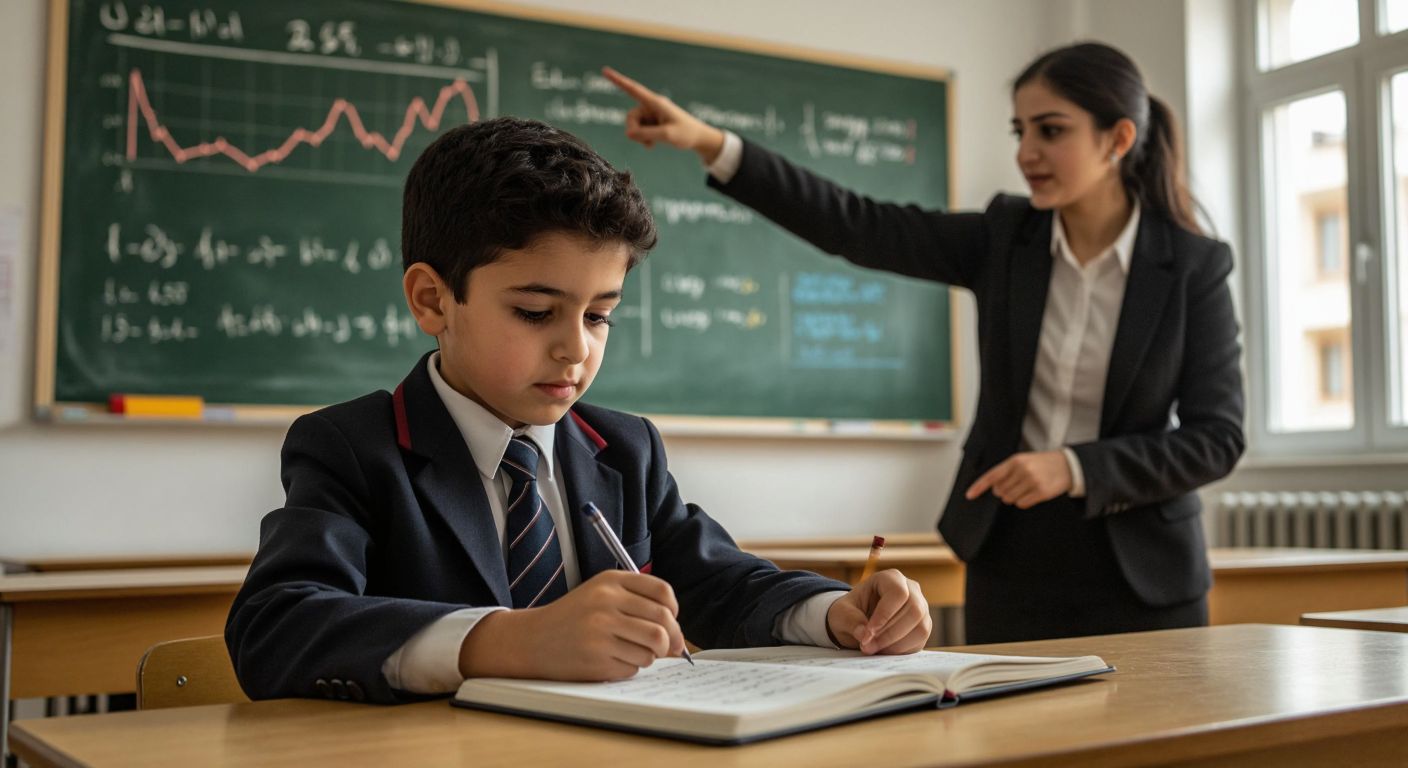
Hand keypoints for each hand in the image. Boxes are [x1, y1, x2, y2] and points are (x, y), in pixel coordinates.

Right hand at [459, 570, 685, 680]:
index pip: (662, 592)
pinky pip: (634, 667)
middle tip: (667, 648)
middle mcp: (606, 603)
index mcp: (610, 581)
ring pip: (653, 648)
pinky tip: (613, 660)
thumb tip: (679, 638)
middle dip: (671, 639)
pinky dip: (631, 668)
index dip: (673, 610)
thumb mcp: (601, 594)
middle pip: (663, 623)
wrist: (532, 640)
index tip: (670, 620)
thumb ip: (639, 604)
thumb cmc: (574, 617)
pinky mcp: (597, 658)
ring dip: (650, 655)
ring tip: (633, 652)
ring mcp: (601, 631)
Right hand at [601, 67, 725, 161]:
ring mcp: (651, 114)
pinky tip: (652, 145)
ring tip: (653, 144)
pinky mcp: (652, 122)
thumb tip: (627, 134)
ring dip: (640, 137)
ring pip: (634, 125)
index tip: (604, 71)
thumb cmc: (686, 134)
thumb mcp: (667, 135)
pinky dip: (643, 138)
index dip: (618, 80)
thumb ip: (646, 134)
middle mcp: (651, 106)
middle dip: (634, 131)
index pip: (633, 89)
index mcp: (656, 102)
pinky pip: (639, 130)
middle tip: (647, 143)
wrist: (699, 138)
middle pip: (630, 117)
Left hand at [826, 569, 929, 654]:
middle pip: (914, 611)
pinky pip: (920, 640)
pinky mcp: (923, 626)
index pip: (898, 593)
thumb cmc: (849, 611)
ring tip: (874, 649)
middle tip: (868, 646)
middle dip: (889, 634)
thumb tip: (864, 635)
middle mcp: (911, 590)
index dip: (885, 615)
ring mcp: (921, 608)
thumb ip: (851, 621)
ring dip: (896, 644)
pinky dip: (902, 650)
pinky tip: (884, 651)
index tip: (868, 633)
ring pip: (921, 627)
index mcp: (890, 578)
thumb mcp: (841, 613)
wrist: (857, 621)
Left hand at [964, 450, 1072, 508]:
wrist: (1067, 465)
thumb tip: (994, 490)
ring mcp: (1032, 481)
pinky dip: (1024, 502)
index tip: (969, 495)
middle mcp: (1022, 470)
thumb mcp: (1023, 460)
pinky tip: (1033, 494)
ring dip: (1014, 497)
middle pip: (1000, 491)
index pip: (992, 476)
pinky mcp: (1041, 492)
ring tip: (1025, 488)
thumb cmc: (1041, 463)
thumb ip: (1007, 472)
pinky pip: (1022, 504)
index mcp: (1015, 461)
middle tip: (1016, 485)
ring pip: (1010, 499)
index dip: (979, 487)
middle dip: (1004, 492)